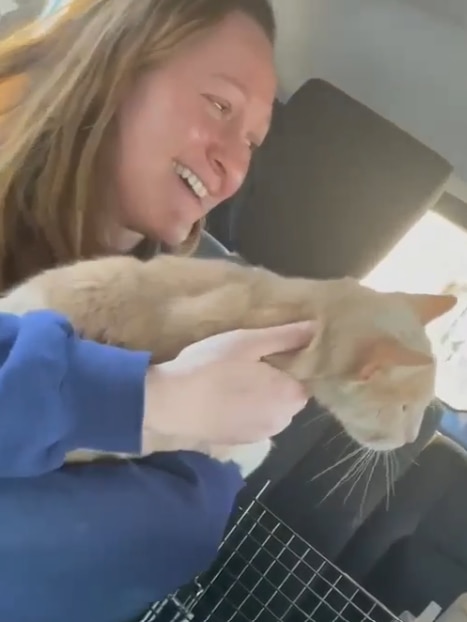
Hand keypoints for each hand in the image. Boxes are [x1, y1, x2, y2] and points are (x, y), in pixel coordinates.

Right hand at [142, 321, 316, 445]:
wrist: (170, 403)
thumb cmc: (211, 366)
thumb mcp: (247, 342)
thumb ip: (285, 336)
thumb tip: (316, 328)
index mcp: (291, 396)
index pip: (306, 378)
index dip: (289, 364)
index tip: (268, 353)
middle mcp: (283, 421)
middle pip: (289, 396)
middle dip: (276, 381)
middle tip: (248, 362)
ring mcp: (261, 436)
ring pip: (271, 410)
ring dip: (261, 397)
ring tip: (234, 380)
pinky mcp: (240, 443)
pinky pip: (253, 422)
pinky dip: (245, 411)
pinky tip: (224, 398)